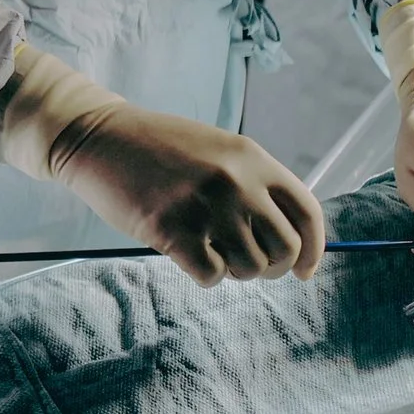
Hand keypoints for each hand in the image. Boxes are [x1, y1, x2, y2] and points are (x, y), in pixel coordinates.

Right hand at [48, 102, 325, 286]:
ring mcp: (207, 206)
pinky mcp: (175, 230)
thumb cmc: (158, 148)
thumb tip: (290, 241)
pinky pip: (213, 275)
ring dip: (234, 269)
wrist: (100, 138)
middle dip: (272, 267)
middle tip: (248, 264)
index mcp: (252, 158)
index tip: (304, 270)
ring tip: (210, 249)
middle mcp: (237, 181)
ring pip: (250, 267)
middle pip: (285, 248)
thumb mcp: (217, 151)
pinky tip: (187, 252)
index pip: (307, 213)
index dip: (313, 249)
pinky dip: (205, 273)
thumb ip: (253, 184)